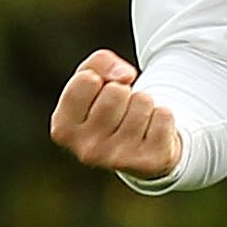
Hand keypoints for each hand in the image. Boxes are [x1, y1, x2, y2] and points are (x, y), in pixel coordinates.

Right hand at [49, 49, 182, 178]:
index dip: (99, 78)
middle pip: (117, 91)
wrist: (138, 148)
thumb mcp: (92, 79)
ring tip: (136, 121)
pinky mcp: (150, 162)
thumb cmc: (108, 107)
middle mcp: (86, 150)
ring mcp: (118, 160)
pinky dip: (162, 116)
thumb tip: (125, 76)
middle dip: (124, 91)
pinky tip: (151, 132)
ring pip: (143, 101)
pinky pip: (164, 115)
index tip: (99, 93)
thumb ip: (98, 63)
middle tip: (121, 110)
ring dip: (144, 104)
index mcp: (63, 130)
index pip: (87, 80)